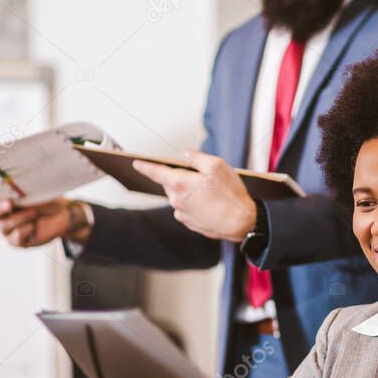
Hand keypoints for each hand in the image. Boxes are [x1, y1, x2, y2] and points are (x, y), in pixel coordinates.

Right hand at [0, 196, 87, 246]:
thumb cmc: (46, 200)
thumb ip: (20, 190)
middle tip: (9, 203)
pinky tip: (33, 226)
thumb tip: (13, 182)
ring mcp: (8, 230)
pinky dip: (25, 230)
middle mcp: (1, 216)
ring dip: (19, 218)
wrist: (62, 214)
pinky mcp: (17, 241)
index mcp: (0, 201)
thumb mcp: (34, 192)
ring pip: (4, 225)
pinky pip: (15, 237)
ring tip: (34, 212)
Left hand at [133, 151, 256, 241]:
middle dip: (180, 178)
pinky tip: (210, 204)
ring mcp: (182, 213)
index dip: (144, 166)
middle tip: (201, 176)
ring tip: (211, 192)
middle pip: (170, 183)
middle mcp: (176, 199)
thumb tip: (186, 154)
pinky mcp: (190, 223)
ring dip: (189, 192)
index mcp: (180, 183)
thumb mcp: (218, 166)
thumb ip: (198, 157)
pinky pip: (186, 208)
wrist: (241, 223)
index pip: (155, 172)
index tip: (136, 163)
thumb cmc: (231, 195)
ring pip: (179, 196)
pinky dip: (194, 204)